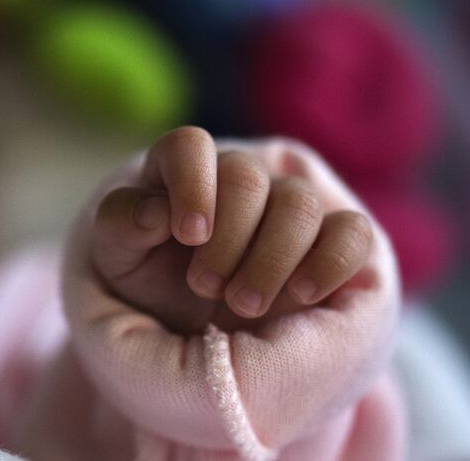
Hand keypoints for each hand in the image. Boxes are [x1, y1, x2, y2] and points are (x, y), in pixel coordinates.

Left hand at [90, 126, 373, 333]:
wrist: (187, 322)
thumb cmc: (147, 279)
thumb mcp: (118, 257)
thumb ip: (122, 223)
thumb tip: (154, 209)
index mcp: (182, 169)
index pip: (189, 146)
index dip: (193, 184)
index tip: (189, 234)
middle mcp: (238, 178)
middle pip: (245, 177)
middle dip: (228, 237)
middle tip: (205, 287)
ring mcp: (288, 205)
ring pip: (299, 204)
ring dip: (270, 259)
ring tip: (241, 305)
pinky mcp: (330, 238)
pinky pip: (351, 233)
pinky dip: (330, 263)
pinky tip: (301, 295)